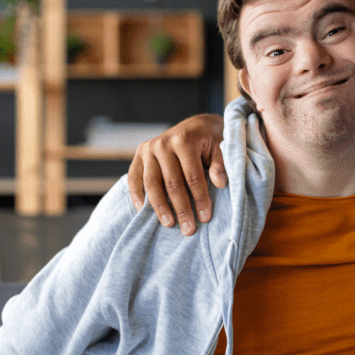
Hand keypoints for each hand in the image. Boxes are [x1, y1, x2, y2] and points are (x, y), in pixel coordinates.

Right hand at [127, 114, 227, 235]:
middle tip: (188, 229)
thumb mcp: (221, 146)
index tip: (205, 217)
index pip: (192, 176)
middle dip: (181, 208)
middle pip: (172, 182)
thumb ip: (221, 163)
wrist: (196, 125)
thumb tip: (220, 183)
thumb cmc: (210, 140)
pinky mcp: (139, 155)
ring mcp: (148, 149)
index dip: (199, 198)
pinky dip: (136, 195)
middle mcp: (163, 143)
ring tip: (169, 224)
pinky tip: (143, 211)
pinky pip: (134, 178)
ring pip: (151, 183)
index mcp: (184, 140)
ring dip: (159, 207)